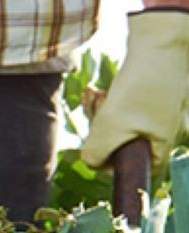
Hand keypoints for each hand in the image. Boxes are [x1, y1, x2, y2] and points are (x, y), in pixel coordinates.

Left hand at [82, 10, 188, 169]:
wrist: (158, 41)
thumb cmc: (139, 88)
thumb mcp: (109, 128)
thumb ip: (96, 154)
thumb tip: (91, 162)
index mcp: (162, 142)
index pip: (143, 168)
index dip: (116, 166)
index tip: (98, 151)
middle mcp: (164, 127)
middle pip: (124, 143)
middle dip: (101, 130)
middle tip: (94, 111)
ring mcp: (157, 110)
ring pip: (119, 123)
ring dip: (99, 113)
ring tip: (93, 96)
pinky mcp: (149, 93)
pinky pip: (122, 106)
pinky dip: (107, 101)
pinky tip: (94, 91)